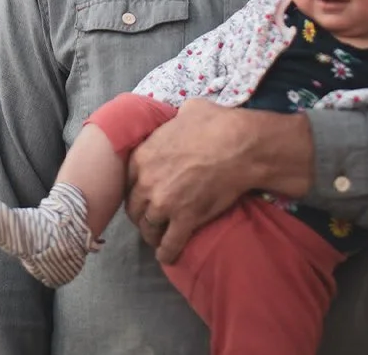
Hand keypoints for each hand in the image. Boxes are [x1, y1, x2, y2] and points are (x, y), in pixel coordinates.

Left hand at [125, 99, 257, 264]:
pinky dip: (167, 253)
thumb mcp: (188, 110)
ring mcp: (164, 203)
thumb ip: (174, 120)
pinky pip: (170, 244)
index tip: (144, 194)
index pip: (128, 181)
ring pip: (149, 228)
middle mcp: (147, 181)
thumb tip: (180, 118)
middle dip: (141, 214)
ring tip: (158, 239)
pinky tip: (167, 256)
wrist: (239, 145)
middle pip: (135, 208)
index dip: (137, 189)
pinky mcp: (184, 220)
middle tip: (151, 218)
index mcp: (143, 155)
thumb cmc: (216, 123)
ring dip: (152, 235)